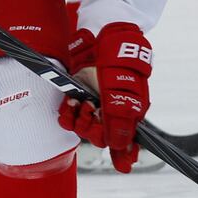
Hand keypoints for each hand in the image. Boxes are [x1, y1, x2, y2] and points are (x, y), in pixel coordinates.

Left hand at [57, 22, 150, 172]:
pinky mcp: (80, 95)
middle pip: (101, 137)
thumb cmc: (118, 61)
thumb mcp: (121, 92)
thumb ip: (120, 121)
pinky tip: (67, 105)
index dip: (124, 153)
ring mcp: (96, 104)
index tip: (123, 164)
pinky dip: (67, 114)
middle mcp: (114, 111)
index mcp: (131, 111)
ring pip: (85, 128)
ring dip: (78, 120)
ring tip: (76, 104)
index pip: (126, 142)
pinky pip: (71, 116)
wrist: (102, 33)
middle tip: (88, 110)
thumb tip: (123, 152)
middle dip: (91, 127)